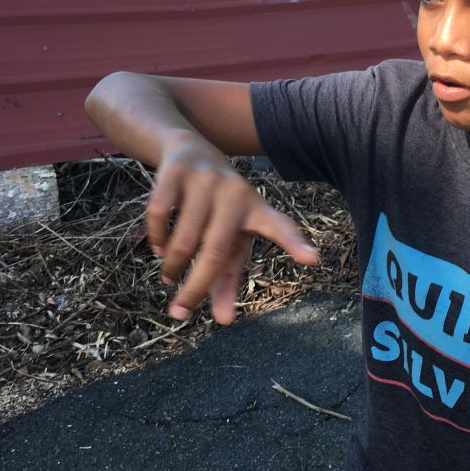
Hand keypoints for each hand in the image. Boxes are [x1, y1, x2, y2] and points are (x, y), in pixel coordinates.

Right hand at [146, 133, 319, 324]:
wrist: (190, 149)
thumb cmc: (218, 210)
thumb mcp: (229, 239)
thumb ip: (228, 279)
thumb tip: (223, 321)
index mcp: (257, 211)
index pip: (281, 228)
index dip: (296, 244)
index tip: (313, 259)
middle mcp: (236, 193)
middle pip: (215, 253)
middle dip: (194, 288)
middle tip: (179, 312)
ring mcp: (206, 180)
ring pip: (183, 239)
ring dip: (172, 266)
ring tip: (169, 276)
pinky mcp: (177, 171)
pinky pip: (159, 214)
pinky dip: (156, 237)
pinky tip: (159, 247)